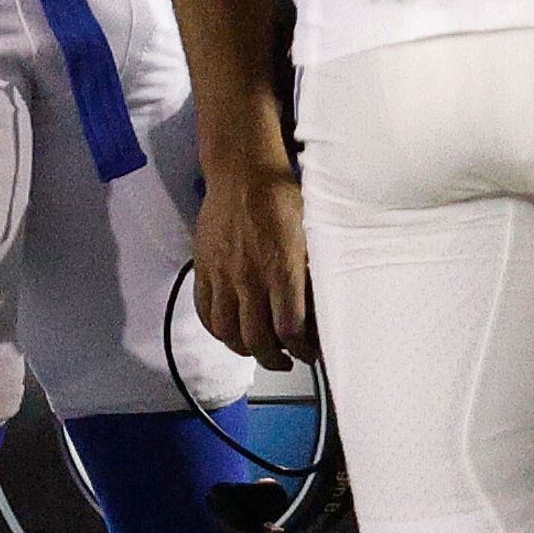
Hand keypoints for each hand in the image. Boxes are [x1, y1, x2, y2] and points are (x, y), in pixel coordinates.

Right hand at [194, 162, 313, 370]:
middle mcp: (249, 278)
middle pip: (257, 339)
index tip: (311, 352)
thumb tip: (329, 299)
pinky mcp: (204, 268)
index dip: (302, 349)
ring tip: (261, 352)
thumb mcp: (315, 228)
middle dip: (275, 358)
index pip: (290, 328)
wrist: (243, 171)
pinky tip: (231, 333)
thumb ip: (317, 267)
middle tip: (288, 361)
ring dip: (245, 349)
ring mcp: (222, 275)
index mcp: (282, 268)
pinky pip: (205, 312)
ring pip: (228, 332)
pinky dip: (218, 331)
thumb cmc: (284, 195)